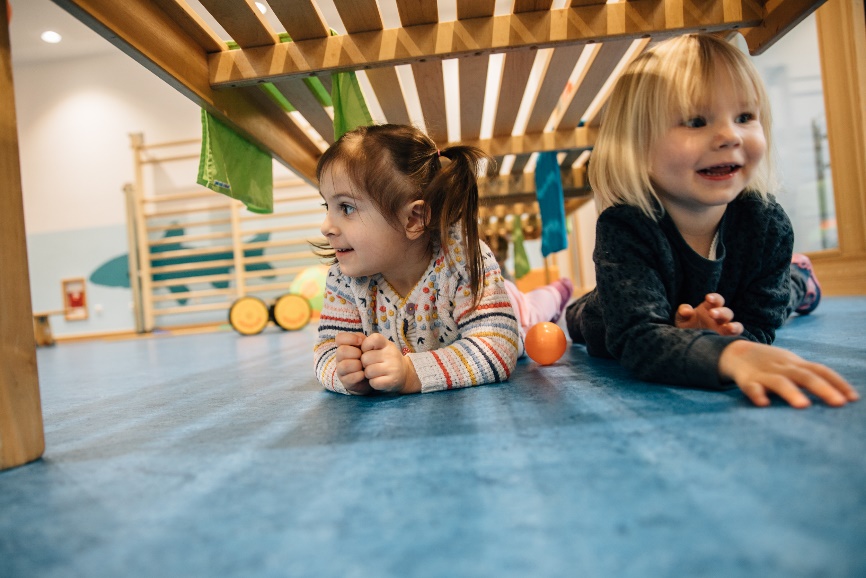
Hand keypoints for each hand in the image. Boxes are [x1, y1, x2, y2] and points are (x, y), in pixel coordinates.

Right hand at [335, 332, 372, 394]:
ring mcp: (341, 370)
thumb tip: (361, 341)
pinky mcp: (345, 382)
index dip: (350, 338)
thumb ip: (366, 340)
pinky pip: (350, 377)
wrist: (373, 376)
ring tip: (364, 366)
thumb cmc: (370, 358)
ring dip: (357, 365)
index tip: (361, 342)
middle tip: (363, 356)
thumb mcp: (369, 347)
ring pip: (345, 365)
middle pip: (341, 351)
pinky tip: (364, 374)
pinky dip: (359, 375)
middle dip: (355, 353)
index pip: (339, 338)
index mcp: (344, 346)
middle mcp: (340, 358)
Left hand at [360, 333, 420, 393]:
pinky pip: (373, 382)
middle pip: (365, 358)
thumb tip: (354, 349)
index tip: (368, 351)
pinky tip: (379, 380)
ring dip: (368, 374)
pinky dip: (373, 383)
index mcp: (387, 344)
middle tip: (371, 365)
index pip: (373, 339)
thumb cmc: (387, 359)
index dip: (365, 346)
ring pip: (368, 372)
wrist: (404, 374)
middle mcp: (392, 354)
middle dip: (365, 364)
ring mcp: (393, 368)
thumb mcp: (381, 347)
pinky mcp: (392, 381)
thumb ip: (368, 344)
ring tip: (375, 373)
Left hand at [676, 293, 742, 336]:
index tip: (708, 298)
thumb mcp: (681, 319)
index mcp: (710, 309)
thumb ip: (683, 311)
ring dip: (734, 326)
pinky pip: (736, 339)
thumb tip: (687, 311)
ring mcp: (724, 330)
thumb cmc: (686, 327)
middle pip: (727, 312)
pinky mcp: (726, 341)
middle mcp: (720, 319)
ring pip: (736, 326)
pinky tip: (731, 341)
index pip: (717, 300)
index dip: (714, 298)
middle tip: (712, 313)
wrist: (687, 344)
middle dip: (721, 312)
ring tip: (729, 328)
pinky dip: (736, 338)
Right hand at [719, 340, 858, 407]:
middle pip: (805, 376)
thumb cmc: (770, 363)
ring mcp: (764, 373)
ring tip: (803, 406)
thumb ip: (811, 376)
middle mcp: (783, 368)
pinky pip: (751, 387)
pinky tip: (763, 404)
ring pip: (780, 381)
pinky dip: (757, 394)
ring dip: (791, 392)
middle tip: (839, 403)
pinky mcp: (746, 380)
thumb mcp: (792, 365)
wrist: (736, 351)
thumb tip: (842, 395)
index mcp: (796, 364)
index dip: (838, 383)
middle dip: (823, 389)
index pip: (821, 371)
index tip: (853, 399)